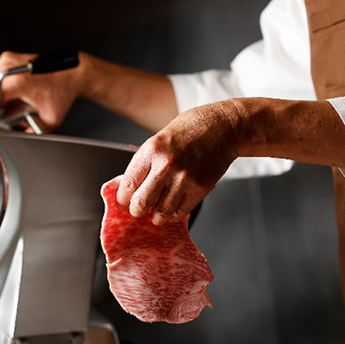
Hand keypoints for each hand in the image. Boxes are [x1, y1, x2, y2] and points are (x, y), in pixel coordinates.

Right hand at [0, 51, 82, 130]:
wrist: (72, 73)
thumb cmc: (62, 90)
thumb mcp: (50, 119)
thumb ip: (35, 132)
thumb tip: (21, 138)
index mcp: (17, 82)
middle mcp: (10, 66)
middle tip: (1, 113)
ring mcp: (8, 59)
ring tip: (6, 103)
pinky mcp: (9, 57)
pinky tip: (9, 93)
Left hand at [116, 101, 241, 224]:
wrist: (222, 128)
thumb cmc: (190, 130)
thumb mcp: (159, 140)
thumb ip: (143, 164)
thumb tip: (124, 186)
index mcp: (152, 150)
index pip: (128, 184)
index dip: (122, 198)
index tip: (123, 201)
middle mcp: (166, 165)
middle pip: (141, 203)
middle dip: (136, 210)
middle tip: (138, 209)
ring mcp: (184, 179)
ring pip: (161, 213)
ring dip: (155, 215)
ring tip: (155, 211)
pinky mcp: (200, 188)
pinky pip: (180, 212)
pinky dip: (172, 215)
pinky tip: (171, 208)